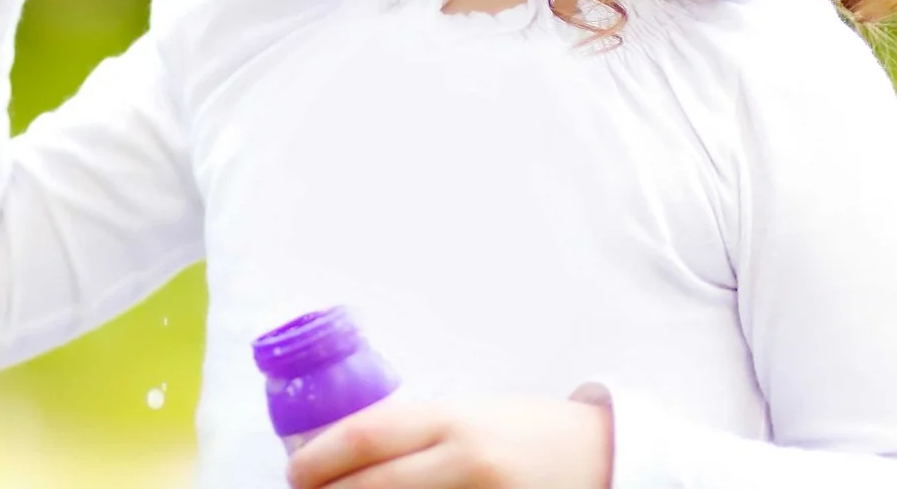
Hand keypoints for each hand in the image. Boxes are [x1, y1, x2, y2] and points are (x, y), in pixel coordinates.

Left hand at [285, 395, 613, 488]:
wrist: (604, 458)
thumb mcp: (466, 416)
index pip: (364, 435)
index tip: (293, 472)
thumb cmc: (524, 433)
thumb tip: (335, 451)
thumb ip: (412, 431)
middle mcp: (469, 462)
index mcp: (452, 420)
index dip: (317, 459)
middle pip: (372, 486)